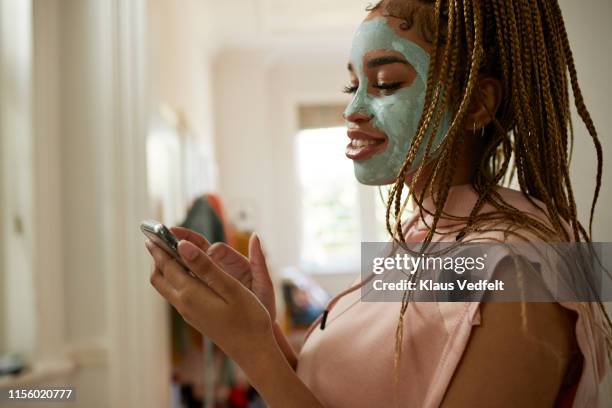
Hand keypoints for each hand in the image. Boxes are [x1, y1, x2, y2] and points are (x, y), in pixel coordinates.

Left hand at [146, 238, 274, 364]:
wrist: (254, 350)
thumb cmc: (248, 317)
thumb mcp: (230, 287)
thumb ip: (205, 266)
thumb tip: (183, 246)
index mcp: (190, 294)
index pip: (167, 265)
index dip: (160, 247)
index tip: (154, 230)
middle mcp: (184, 304)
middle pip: (159, 277)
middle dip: (157, 256)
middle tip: (156, 238)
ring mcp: (188, 313)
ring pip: (166, 287)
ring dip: (164, 268)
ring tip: (169, 250)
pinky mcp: (195, 317)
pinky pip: (176, 294)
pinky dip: (175, 278)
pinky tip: (186, 272)